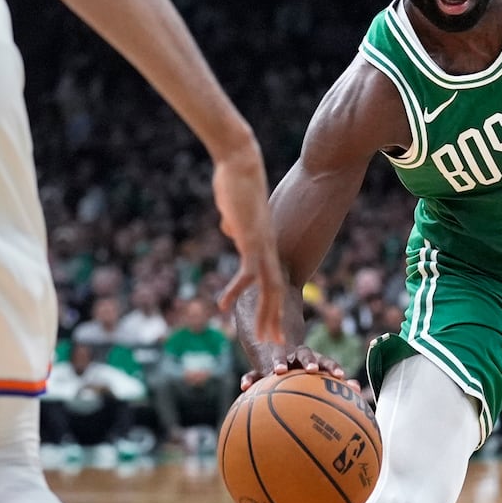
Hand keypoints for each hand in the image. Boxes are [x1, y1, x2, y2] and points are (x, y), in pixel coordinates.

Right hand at [209, 141, 286, 345]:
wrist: (241, 161)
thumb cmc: (235, 181)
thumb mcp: (235, 211)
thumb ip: (235, 223)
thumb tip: (229, 228)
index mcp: (266, 245)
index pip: (273, 279)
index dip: (274, 302)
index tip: (273, 320)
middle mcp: (269, 248)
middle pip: (277, 290)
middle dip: (276, 318)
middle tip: (276, 342)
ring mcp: (262, 245)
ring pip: (269, 289)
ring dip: (266, 315)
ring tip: (264, 336)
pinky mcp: (251, 240)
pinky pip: (247, 273)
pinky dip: (236, 291)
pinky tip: (224, 306)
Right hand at [241, 345, 352, 390]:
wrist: (275, 345)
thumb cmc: (299, 372)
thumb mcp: (313, 379)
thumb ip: (330, 389)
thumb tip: (354, 397)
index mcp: (313, 361)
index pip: (326, 362)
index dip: (334, 368)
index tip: (343, 377)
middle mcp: (297, 357)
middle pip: (306, 355)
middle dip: (310, 361)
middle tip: (313, 369)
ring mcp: (280, 359)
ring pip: (280, 357)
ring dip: (280, 362)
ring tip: (278, 371)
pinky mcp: (261, 366)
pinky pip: (254, 373)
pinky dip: (250, 379)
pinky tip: (244, 387)